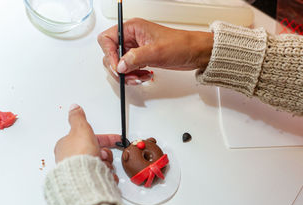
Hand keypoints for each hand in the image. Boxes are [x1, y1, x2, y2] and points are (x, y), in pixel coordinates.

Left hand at [54, 104, 120, 182]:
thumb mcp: (80, 129)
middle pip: (96, 152)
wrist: (82, 177)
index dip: (104, 139)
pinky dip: (106, 176)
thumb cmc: (79, 155)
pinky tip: (103, 175)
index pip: (89, 138)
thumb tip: (74, 108)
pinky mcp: (86, 182)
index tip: (115, 140)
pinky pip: (101, 177)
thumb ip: (78, 118)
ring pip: (100, 165)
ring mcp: (79, 171)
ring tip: (102, 166)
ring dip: (106, 165)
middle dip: (104, 154)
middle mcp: (72, 159)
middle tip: (102, 155)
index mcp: (68, 146)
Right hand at [98, 18, 212, 84]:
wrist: (195, 53)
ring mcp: (136, 49)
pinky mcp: (141, 58)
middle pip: (111, 54)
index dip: (110, 55)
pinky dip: (134, 76)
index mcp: (132, 28)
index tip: (118, 67)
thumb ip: (135, 58)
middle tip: (129, 76)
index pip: (107, 39)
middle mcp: (131, 37)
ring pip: (120, 64)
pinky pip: (130, 69)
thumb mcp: (156, 51)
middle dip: (119, 68)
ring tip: (140, 77)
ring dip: (128, 74)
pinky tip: (145, 76)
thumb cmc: (181, 45)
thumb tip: (120, 66)